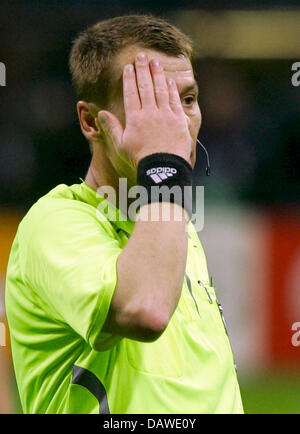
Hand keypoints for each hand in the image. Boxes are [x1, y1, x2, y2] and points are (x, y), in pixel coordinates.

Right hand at [97, 52, 192, 167]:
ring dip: (158, 74)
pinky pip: (174, 100)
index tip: (128, 67)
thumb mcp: (120, 146)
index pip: (131, 93)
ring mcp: (166, 115)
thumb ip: (111, 128)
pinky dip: (172, 89)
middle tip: (141, 56)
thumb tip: (101, 113)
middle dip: (143, 70)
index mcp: (135, 118)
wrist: (163, 168)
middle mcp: (150, 112)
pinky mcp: (179, 120)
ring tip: (155, 62)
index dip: (129, 79)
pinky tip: (169, 81)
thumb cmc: (140, 159)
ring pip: (161, 90)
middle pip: (146, 87)